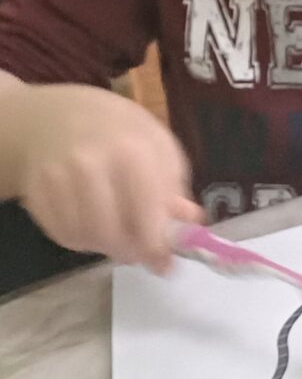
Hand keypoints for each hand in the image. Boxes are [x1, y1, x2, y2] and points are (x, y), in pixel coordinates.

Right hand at [8, 84, 198, 270]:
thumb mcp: (156, 146)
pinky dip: (79, 239)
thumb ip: (173, 187)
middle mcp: (91, 163)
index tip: (164, 263)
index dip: (157, 246)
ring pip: (85, 238)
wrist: (54, 115)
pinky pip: (61, 234)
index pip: (147, 213)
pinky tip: (90, 224)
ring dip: (104, 245)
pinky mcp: (34, 190)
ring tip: (115, 232)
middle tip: (138, 253)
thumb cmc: (117, 131)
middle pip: (111, 233)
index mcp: (133, 149)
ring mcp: (58, 176)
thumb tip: (190, 225)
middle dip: (129, 250)